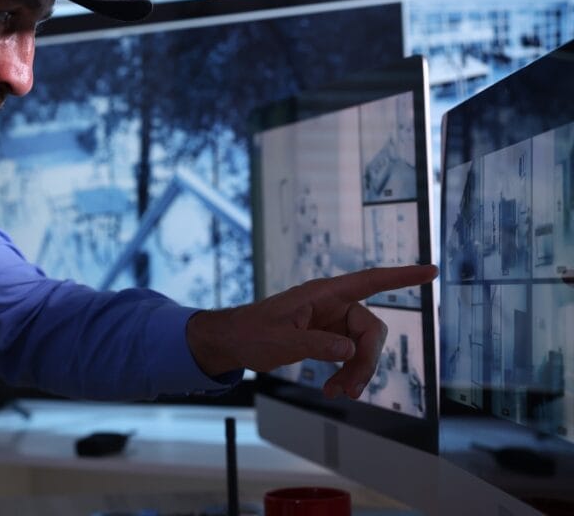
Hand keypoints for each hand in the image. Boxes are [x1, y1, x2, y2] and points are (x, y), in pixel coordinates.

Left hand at [186, 264, 437, 399]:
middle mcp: (331, 304)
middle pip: (370, 328)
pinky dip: (346, 374)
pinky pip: (350, 355)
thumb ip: (315, 345)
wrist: (232, 342)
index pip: (370, 281)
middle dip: (367, 361)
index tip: (431, 270)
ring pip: (362, 346)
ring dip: (356, 372)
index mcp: (323, 294)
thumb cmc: (250, 333)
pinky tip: (333, 389)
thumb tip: (349, 350)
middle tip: (353, 390)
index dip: (401, 277)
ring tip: (338, 393)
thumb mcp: (280, 341)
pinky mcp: (326, 337)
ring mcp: (330, 321)